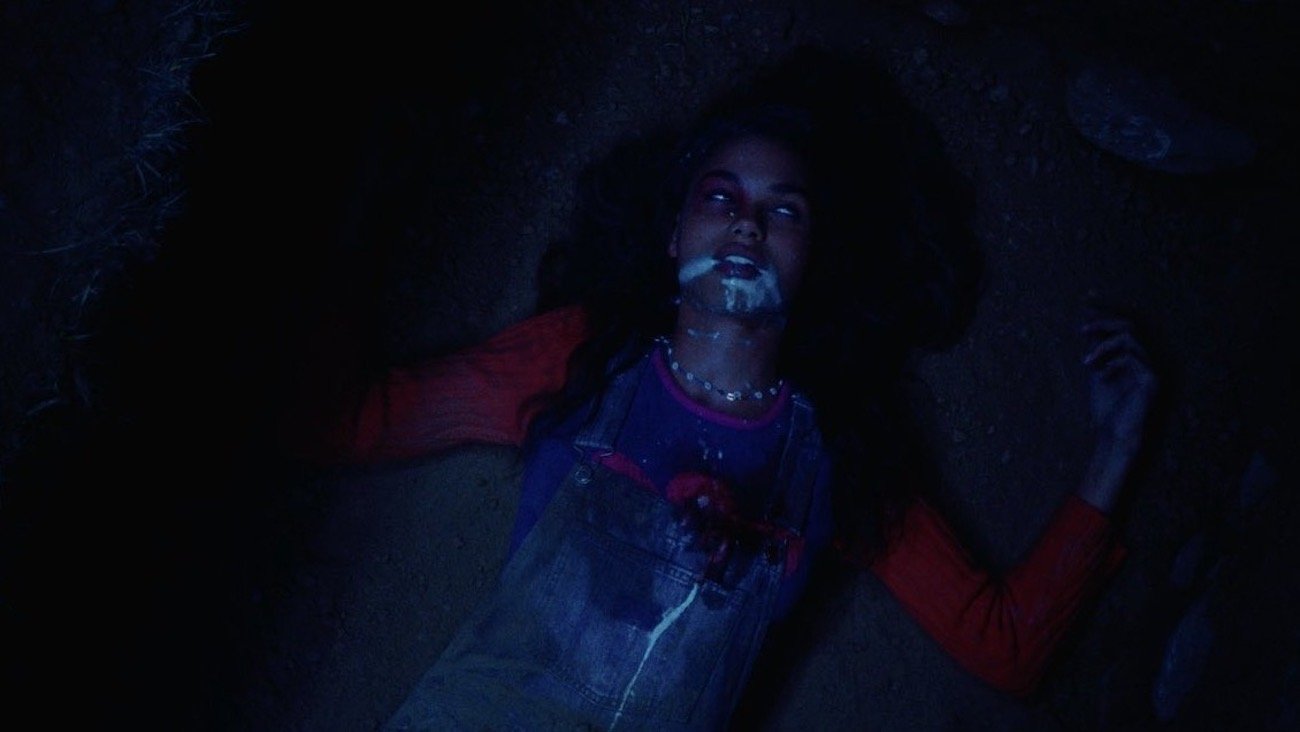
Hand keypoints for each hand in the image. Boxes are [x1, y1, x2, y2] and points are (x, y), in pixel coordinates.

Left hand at [1081, 314, 1157, 450]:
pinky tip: (1101, 375)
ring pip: (1129, 339)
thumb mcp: (1098, 373)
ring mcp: (1152, 369)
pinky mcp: (1152, 380)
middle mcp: (1147, 360)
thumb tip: (1089, 327)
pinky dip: (1112, 362)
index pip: (1124, 327)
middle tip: (1082, 330)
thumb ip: (1097, 351)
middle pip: (1130, 326)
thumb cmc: (1107, 408)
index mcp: (1135, 357)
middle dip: (1104, 324)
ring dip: (1103, 347)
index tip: (1086, 299)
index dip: (1107, 312)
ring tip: (1087, 362)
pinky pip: (1131, 357)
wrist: (1113, 435)